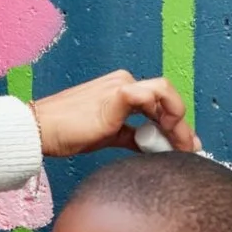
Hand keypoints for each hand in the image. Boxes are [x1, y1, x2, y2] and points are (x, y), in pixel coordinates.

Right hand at [30, 70, 198, 156]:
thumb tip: (157, 148)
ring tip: (180, 146)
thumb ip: (134, 138)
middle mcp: (125, 82)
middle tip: (189, 150)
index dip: (176, 125)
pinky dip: (165, 117)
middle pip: (166, 99)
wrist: (41, 130)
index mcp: (122, 90)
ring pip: (165, 95)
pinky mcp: (118, 94)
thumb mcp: (109, 136)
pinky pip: (153, 95)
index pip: (159, 103)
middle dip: (182, 127)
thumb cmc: (68, 132)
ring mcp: (121, 85)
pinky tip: (164, 139)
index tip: (184, 146)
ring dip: (178, 123)